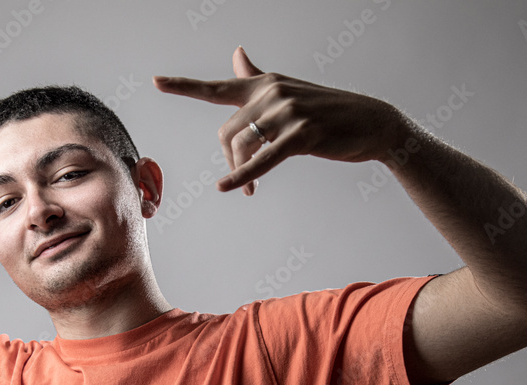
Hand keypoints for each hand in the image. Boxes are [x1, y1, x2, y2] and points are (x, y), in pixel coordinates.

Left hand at [153, 46, 404, 194]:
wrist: (371, 122)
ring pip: (243, 147)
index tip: (155, 81)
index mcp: (264, 84)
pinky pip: (263, 159)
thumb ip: (256, 76)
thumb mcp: (289, 89)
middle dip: (230, 160)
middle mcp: (272, 93)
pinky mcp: (302, 134)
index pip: (217, 87)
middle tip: (241, 180)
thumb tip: (236, 54)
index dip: (183, 86)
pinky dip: (244, 175)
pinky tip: (231, 188)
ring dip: (240, 173)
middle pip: (227, 133)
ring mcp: (287, 112)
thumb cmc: (326, 110)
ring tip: (249, 188)